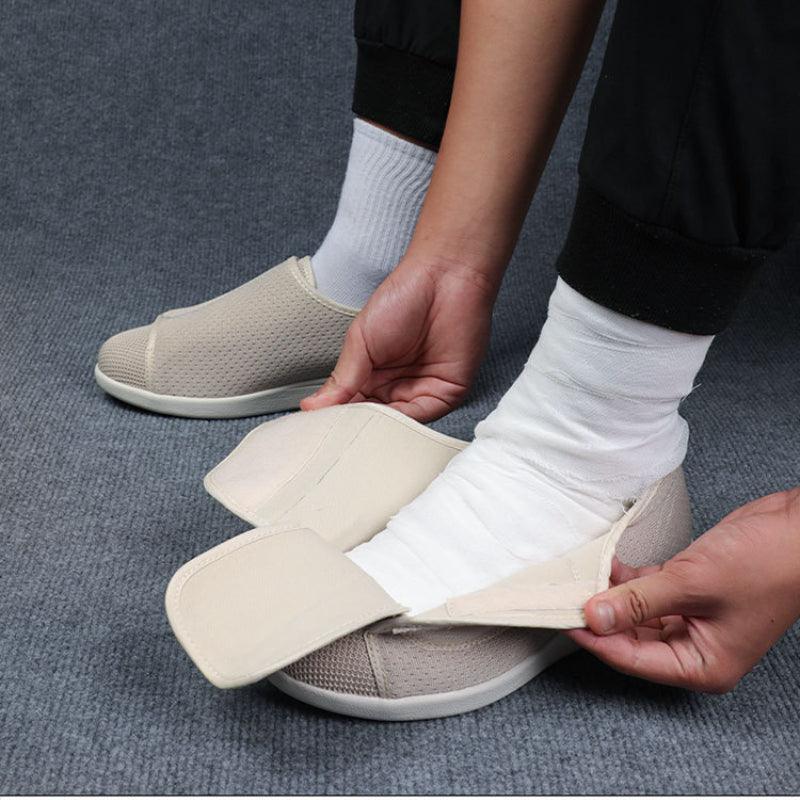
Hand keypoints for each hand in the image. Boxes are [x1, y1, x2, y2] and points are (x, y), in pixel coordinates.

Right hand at [301, 257, 496, 421]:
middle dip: (354, 430)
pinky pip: (422, 418)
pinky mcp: (447, 394)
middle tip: (331, 439)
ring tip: (353, 432)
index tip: (315, 432)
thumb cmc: (403, 297)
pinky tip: (382, 425)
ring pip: (395, 426)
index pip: (351, 408)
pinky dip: (401, 425)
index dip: (335, 420)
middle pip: (372, 422)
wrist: (444, 276)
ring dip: (376, 431)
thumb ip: (341, 379)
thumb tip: (311, 407)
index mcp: (372, 376)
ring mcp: (422, 392)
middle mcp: (397, 388)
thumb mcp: (361, 340)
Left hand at [567, 488, 799, 692]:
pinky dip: (627, 579)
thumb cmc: (766, 564)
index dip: (594, 639)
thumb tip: (593, 616)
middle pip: (630, 639)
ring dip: (610, 595)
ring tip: (579, 576)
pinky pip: (648, 592)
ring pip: (636, 614)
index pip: (631, 659)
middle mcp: (695, 648)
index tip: (560, 618)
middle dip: (599, 616)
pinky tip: (606, 564)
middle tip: (563, 595)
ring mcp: (692, 620)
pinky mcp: (689, 592)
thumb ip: (638, 600)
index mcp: (702, 665)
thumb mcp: (692, 584)